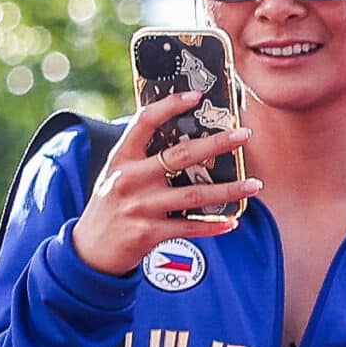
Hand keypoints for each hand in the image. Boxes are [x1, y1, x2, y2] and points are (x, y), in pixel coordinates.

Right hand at [70, 91, 260, 275]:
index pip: (145, 122)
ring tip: (254, 185)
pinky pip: (188, 227)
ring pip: (193, 194)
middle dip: (216, 144)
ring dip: (228, 190)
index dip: (171, 106)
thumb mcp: (116, 174)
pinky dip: (213, 226)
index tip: (197, 96)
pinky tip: (232, 221)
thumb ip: (142, 156)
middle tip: (243, 134)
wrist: (90, 251)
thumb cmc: (110, 205)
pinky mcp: (148, 233)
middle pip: (180, 156)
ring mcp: (140, 207)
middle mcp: (130, 179)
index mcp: (121, 158)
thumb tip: (183, 134)